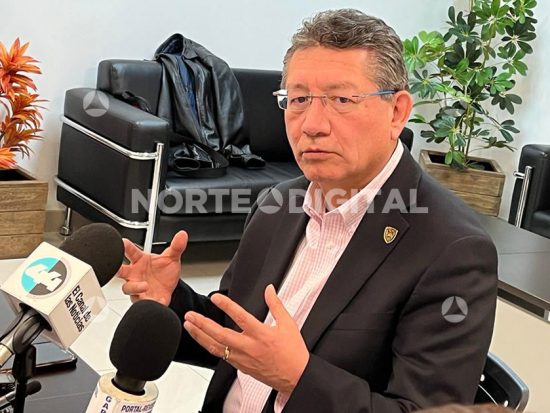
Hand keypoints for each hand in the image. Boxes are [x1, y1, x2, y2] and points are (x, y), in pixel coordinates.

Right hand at [117, 231, 187, 305]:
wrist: (169, 289)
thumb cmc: (164, 272)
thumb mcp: (172, 257)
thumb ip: (176, 246)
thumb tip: (182, 235)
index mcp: (140, 260)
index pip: (130, 251)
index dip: (125, 246)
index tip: (123, 242)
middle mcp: (135, 274)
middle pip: (120, 271)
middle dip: (116, 269)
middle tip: (117, 267)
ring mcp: (137, 287)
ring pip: (128, 288)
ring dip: (135, 287)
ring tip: (145, 286)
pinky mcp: (144, 299)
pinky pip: (141, 301)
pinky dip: (147, 301)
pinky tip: (155, 300)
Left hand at [183, 284, 308, 394]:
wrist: (295, 376)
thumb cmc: (293, 352)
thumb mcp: (288, 324)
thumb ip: (276, 305)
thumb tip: (269, 289)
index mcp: (261, 335)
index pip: (240, 317)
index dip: (226, 306)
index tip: (215, 298)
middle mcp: (249, 347)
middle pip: (220, 335)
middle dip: (202, 324)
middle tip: (190, 315)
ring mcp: (242, 358)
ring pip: (216, 347)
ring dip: (200, 336)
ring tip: (189, 326)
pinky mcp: (240, 366)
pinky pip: (220, 356)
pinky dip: (209, 346)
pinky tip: (203, 340)